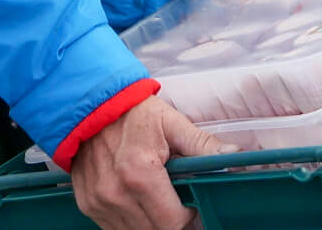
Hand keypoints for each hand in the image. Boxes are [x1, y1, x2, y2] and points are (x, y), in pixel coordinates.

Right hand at [69, 94, 231, 229]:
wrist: (90, 105)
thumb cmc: (134, 112)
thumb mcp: (172, 122)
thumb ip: (202, 144)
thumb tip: (234, 155)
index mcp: (140, 174)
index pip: (172, 222)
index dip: (187, 216)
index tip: (190, 204)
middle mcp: (115, 193)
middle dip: (171, 222)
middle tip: (176, 203)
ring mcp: (98, 201)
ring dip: (150, 223)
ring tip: (157, 199)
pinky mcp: (87, 204)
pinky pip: (113, 228)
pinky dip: (130, 221)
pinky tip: (137, 201)